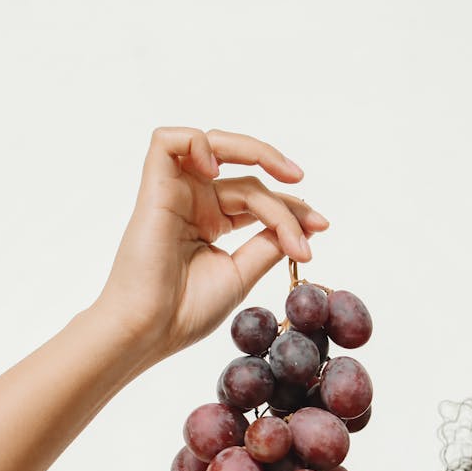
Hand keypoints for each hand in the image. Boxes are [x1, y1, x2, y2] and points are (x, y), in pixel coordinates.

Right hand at [93, 126, 329, 362]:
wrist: (151, 329)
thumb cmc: (185, 311)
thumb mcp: (240, 274)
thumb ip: (267, 245)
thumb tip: (301, 226)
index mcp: (210, 223)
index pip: (258, 200)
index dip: (292, 210)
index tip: (320, 228)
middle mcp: (194, 204)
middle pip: (248, 179)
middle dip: (285, 194)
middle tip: (313, 215)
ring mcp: (175, 193)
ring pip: (216, 146)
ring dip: (255, 152)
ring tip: (285, 174)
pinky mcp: (155, 188)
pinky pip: (169, 141)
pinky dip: (199, 144)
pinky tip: (219, 174)